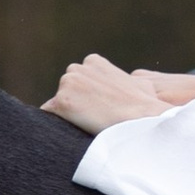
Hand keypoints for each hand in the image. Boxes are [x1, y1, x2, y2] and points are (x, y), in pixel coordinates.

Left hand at [43, 55, 194, 130]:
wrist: (143, 117)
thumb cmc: (146, 104)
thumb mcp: (140, 84)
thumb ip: (126, 81)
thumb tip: (133, 84)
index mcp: (93, 61)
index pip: (78, 82)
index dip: (86, 99)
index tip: (97, 112)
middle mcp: (77, 69)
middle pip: (65, 91)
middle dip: (74, 106)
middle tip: (91, 122)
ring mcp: (67, 84)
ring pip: (57, 105)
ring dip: (67, 117)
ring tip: (87, 128)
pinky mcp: (61, 102)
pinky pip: (48, 116)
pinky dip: (55, 126)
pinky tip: (71, 133)